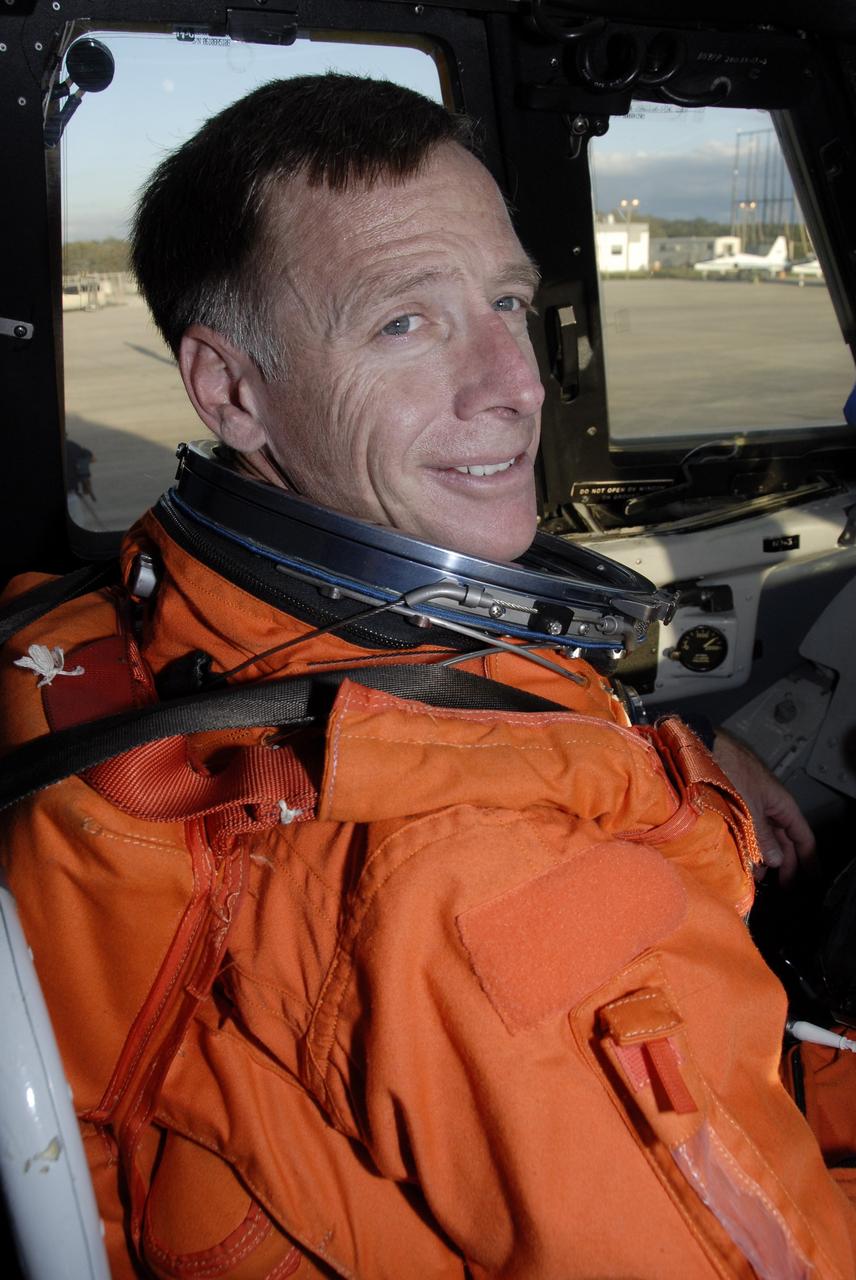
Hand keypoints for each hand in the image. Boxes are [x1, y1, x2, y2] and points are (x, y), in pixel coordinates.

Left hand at [712, 730, 815, 885]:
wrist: (702, 750)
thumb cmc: (729, 768)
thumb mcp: (749, 808)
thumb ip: (763, 836)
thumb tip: (777, 860)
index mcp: (781, 804)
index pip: (803, 836)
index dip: (809, 858)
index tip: (812, 877)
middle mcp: (770, 805)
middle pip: (785, 839)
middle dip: (786, 863)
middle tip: (785, 885)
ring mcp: (753, 804)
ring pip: (765, 836)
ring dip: (765, 857)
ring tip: (761, 876)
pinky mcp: (735, 804)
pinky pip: (749, 830)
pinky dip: (749, 845)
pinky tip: (743, 858)